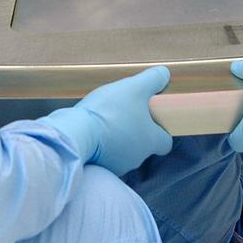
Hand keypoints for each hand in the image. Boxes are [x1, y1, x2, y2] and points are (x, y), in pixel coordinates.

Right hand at [43, 66, 173, 175]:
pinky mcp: (99, 169)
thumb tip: (165, 73)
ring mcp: (118, 166)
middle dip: (135, 132)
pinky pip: (104, 158)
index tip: (151, 119)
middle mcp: (138, 157)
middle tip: (123, 114)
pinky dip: (101, 148)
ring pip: (123, 152)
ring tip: (104, 122)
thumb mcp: (134, 87)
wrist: (77, 134)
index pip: (165, 142)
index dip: (160, 130)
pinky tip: (91, 134)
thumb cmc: (110, 111)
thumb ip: (152, 79)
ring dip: (117, 140)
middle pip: (143, 145)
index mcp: (151, 141)